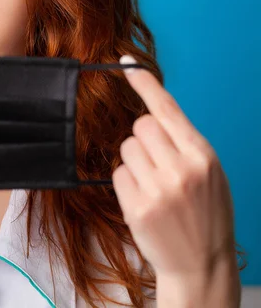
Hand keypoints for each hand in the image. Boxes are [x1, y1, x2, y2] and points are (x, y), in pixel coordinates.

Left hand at [113, 55, 236, 277]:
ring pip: (126, 149)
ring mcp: (158, 189)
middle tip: (156, 162)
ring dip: (133, 161)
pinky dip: (126, 183)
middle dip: (143, 138)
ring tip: (152, 185)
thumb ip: (185, 144)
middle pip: (140, 126)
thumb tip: (152, 116)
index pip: (168, 109)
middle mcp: (182, 168)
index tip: (125, 64)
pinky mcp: (137, 207)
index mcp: (203, 155)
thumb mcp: (210, 173)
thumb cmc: (207, 215)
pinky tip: (144, 200)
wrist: (202, 264)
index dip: (145, 84)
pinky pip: (118, 175)